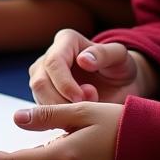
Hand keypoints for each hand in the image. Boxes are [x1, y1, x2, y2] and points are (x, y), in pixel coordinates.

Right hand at [29, 29, 158, 104]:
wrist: (120, 84)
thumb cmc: (120, 67)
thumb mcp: (120, 57)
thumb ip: (104, 54)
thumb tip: (82, 60)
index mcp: (66, 41)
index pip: (54, 62)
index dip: (65, 84)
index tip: (82, 99)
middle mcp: (49, 56)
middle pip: (40, 82)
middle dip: (61, 101)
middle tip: (87, 108)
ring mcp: (43, 75)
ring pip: (39, 97)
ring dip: (61, 111)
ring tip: (86, 110)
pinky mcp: (44, 93)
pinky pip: (44, 109)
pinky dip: (60, 118)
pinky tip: (79, 117)